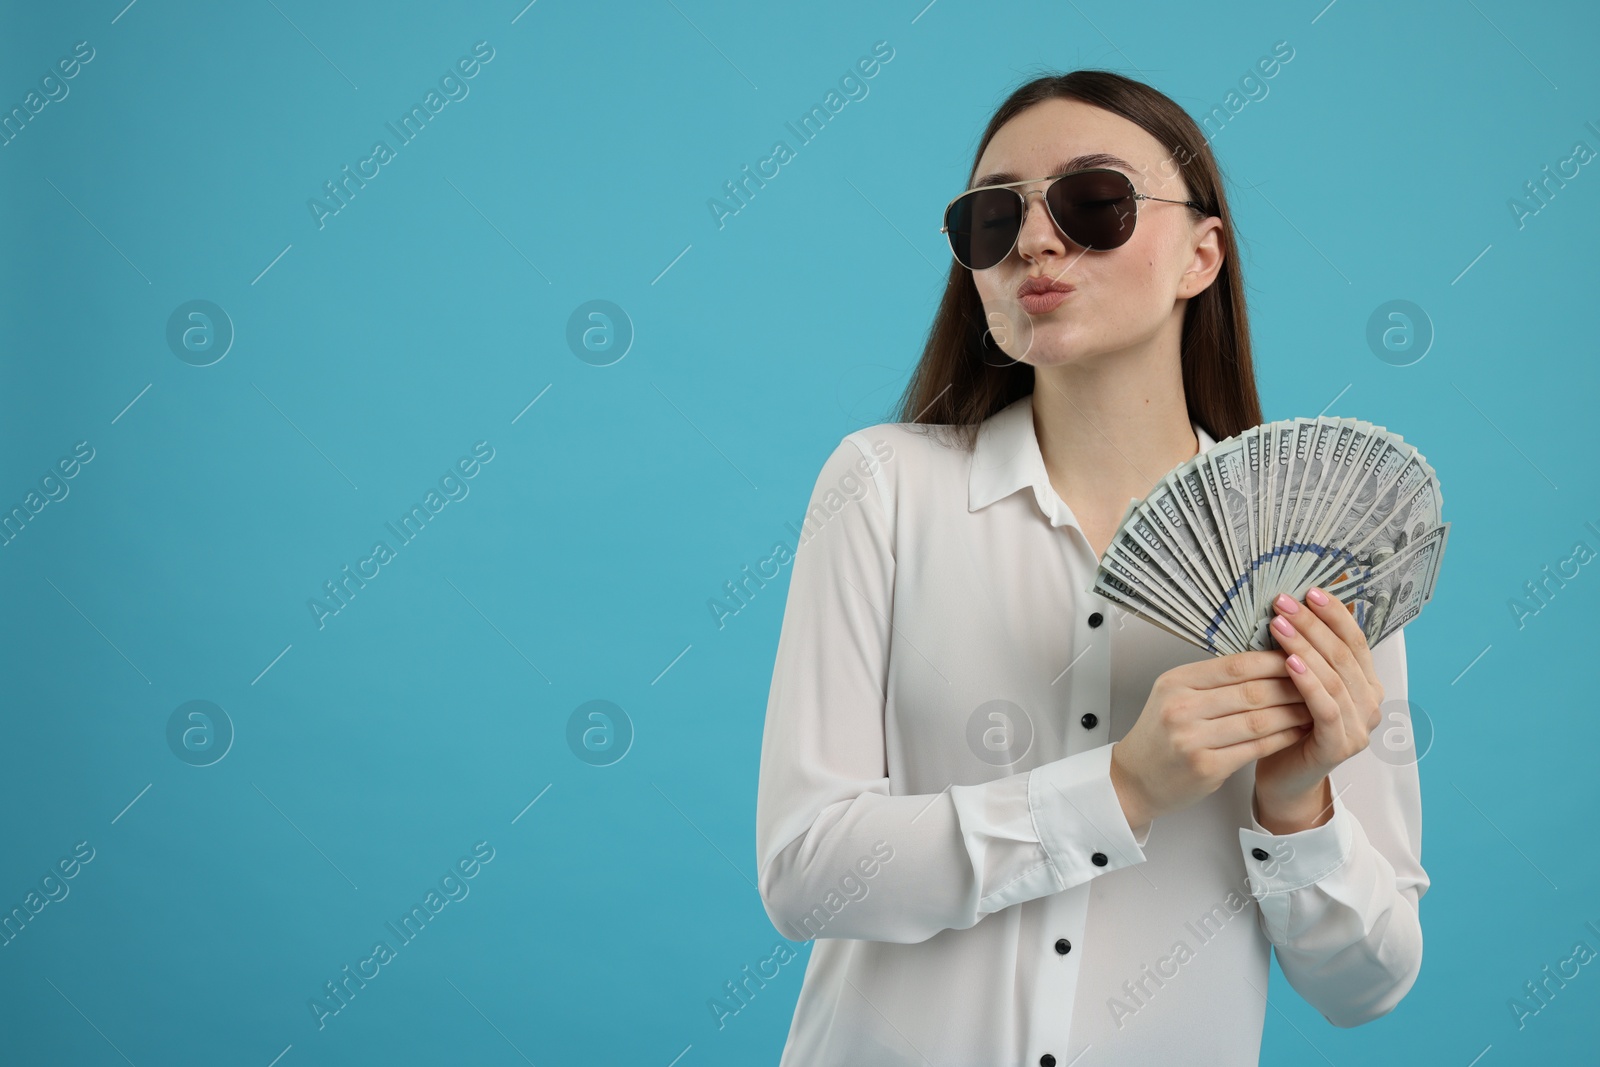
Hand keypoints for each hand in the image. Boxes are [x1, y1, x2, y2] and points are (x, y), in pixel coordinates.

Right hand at [1111, 650, 1312, 833]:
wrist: (1135, 779)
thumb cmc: (1161, 736)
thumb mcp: (1175, 694)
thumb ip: (1213, 679)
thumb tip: (1266, 660)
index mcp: (1176, 682)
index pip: (1236, 664)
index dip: (1274, 660)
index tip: (1301, 656)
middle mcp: (1181, 708)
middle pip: (1252, 691)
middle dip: (1292, 686)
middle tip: (1320, 681)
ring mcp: (1193, 740)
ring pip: (1260, 720)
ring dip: (1294, 713)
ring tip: (1315, 706)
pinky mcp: (1206, 768)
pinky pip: (1257, 747)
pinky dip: (1284, 737)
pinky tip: (1298, 731)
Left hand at [1253, 586, 1385, 832]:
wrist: (1283, 779)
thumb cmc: (1287, 725)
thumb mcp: (1298, 683)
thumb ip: (1305, 653)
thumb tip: (1290, 606)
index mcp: (1364, 684)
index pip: (1354, 640)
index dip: (1334, 614)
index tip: (1309, 591)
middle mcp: (1369, 704)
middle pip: (1344, 654)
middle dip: (1314, 624)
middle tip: (1284, 602)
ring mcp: (1359, 727)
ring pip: (1336, 678)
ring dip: (1306, 646)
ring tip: (1279, 624)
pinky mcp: (1340, 746)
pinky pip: (1326, 707)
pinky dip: (1308, 682)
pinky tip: (1288, 662)